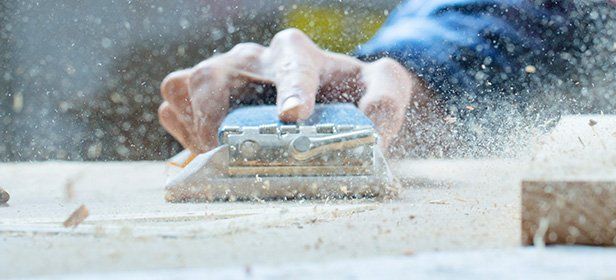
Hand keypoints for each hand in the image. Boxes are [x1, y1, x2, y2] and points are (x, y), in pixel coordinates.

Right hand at [158, 28, 423, 152]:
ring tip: (217, 156)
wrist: (339, 98)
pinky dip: (181, 130)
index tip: (292, 117)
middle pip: (213, 74)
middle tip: (232, 153)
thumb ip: (387, 98)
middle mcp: (254, 59)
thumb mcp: (388, 87)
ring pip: (184, 84)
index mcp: (299, 53)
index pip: (292, 69)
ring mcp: (225, 75)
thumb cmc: (358, 91)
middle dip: (216, 116)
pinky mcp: (206, 97)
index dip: (291, 92)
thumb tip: (371, 123)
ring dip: (194, 125)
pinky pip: (173, 105)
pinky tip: (205, 151)